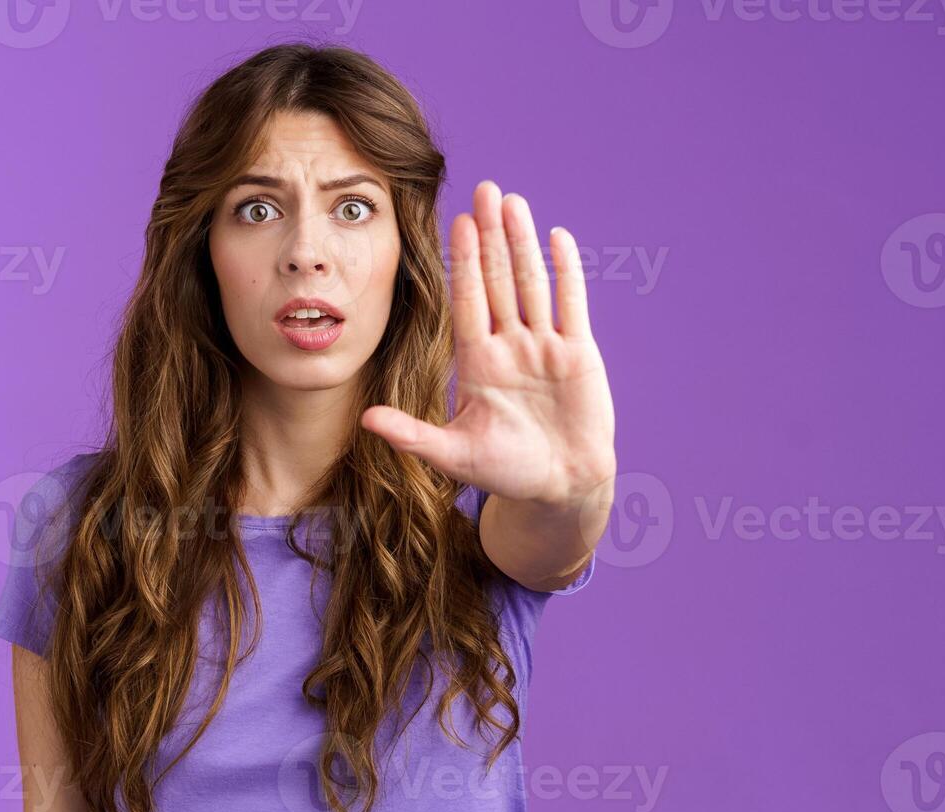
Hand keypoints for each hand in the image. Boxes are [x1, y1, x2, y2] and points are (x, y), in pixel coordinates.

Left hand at [361, 181, 615, 507]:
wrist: (560, 487)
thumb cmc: (506, 472)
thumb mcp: (453, 455)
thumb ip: (412, 434)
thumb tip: (364, 419)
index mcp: (479, 362)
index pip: (468, 300)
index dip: (463, 262)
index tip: (454, 223)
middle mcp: (510, 345)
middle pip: (498, 280)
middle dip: (490, 236)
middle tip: (483, 190)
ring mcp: (545, 346)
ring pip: (532, 282)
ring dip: (523, 242)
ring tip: (513, 201)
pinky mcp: (579, 354)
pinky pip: (571, 304)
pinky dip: (566, 271)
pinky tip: (556, 236)